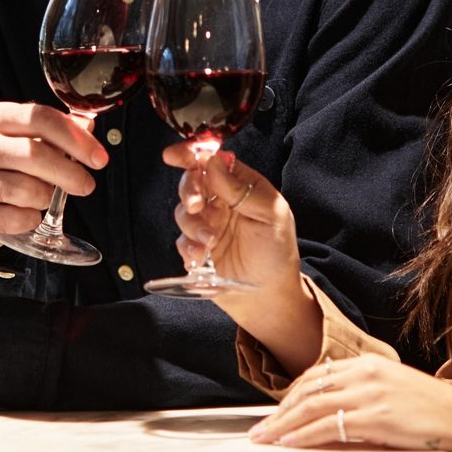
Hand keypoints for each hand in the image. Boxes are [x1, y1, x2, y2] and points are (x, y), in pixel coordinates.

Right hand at [0, 101, 107, 250]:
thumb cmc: (10, 171)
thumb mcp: (30, 145)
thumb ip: (59, 134)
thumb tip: (87, 125)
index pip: (41, 118)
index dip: (76, 138)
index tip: (99, 158)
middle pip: (35, 154)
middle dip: (69, 173)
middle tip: (86, 186)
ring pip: (27, 189)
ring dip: (45, 198)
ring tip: (42, 199)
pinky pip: (16, 217)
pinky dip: (29, 220)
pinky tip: (24, 215)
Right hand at [163, 146, 302, 310]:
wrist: (270, 297)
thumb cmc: (277, 252)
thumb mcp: (270, 214)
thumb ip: (241, 188)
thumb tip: (214, 160)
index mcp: (241, 186)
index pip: (213, 161)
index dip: (191, 154)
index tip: (174, 155)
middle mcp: (222, 202)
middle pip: (192, 182)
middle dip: (189, 191)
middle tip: (196, 205)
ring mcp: (208, 225)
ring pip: (183, 212)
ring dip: (193, 225)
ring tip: (210, 242)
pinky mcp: (197, 249)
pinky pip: (181, 240)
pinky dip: (188, 246)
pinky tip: (201, 257)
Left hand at [247, 353, 451, 451]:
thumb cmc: (433, 410)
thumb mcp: (393, 389)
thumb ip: (363, 393)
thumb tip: (330, 412)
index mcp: (369, 364)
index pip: (317, 375)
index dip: (291, 394)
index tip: (276, 411)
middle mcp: (366, 374)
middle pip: (308, 390)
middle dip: (280, 411)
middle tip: (260, 429)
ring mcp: (370, 395)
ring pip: (312, 407)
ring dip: (283, 424)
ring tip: (265, 439)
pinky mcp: (376, 418)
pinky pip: (329, 426)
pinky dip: (305, 435)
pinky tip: (290, 443)